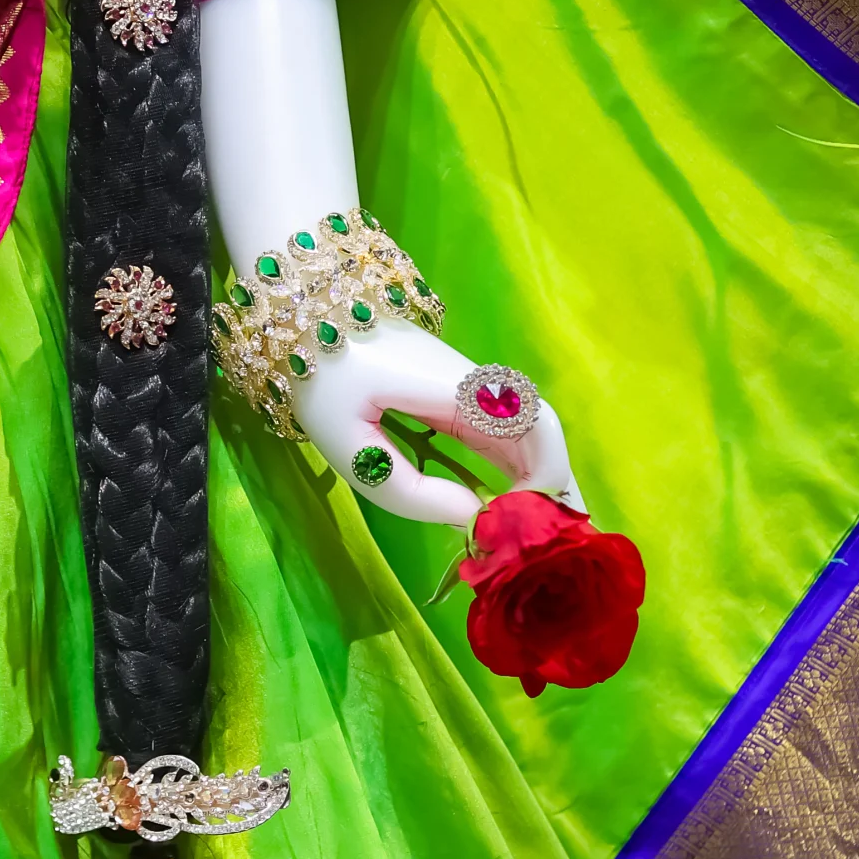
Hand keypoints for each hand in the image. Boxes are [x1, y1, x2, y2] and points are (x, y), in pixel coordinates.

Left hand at [293, 316, 579, 525]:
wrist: (301, 319)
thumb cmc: (320, 380)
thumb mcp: (350, 448)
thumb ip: (410, 491)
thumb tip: (472, 518)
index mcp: (454, 389)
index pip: (534, 423)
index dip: (547, 472)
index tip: (524, 520)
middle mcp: (473, 384)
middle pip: (542, 427)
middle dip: (555, 483)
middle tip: (557, 539)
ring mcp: (466, 386)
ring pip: (527, 428)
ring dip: (540, 476)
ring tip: (541, 529)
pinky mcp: (454, 393)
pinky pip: (501, 429)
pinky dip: (516, 466)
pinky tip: (514, 500)